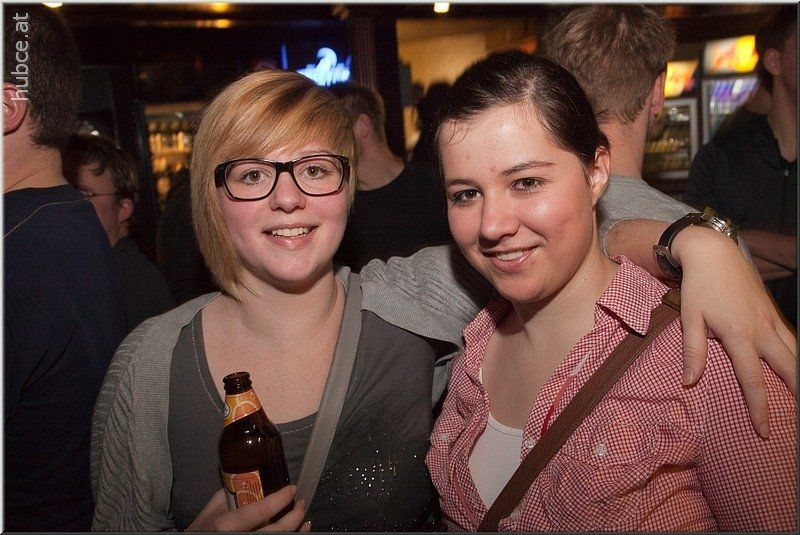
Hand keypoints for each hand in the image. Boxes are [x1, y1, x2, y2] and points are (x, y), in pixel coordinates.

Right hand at [188, 485, 310, 531]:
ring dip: (298, 529)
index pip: (260, 511)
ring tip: (304, 518)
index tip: (291, 489)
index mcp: (228, 524)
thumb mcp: (214, 506)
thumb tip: (253, 477)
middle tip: (300, 503)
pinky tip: (299, 530)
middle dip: (295, 516)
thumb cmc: (203, 527)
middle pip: (277, 530)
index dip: (280, 500)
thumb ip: (233, 492)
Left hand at [673, 226, 796, 436]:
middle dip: (797, 395)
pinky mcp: (773, 313)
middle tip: (798, 421)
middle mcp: (762, 330)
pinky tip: (796, 368)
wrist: (714, 253)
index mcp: (738, 335)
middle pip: (788, 369)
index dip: (760, 408)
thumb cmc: (698, 287)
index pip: (752, 380)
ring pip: (796, 354)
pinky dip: (798, 357)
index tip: (765, 431)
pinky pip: (793, 340)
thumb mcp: (689, 318)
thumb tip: (689, 381)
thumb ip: (692, 351)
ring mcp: (771, 320)